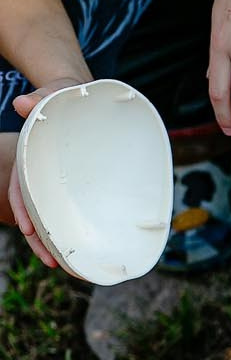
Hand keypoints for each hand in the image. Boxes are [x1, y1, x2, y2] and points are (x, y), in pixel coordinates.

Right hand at [9, 76, 91, 266]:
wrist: (81, 96)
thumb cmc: (65, 96)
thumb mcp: (53, 93)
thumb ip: (41, 98)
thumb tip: (23, 104)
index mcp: (30, 157)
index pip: (20, 189)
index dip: (23, 210)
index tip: (27, 229)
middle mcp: (39, 173)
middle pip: (35, 212)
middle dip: (41, 240)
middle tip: (53, 262)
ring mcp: (55, 180)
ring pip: (51, 218)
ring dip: (56, 243)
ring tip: (67, 266)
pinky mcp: (71, 184)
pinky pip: (67, 211)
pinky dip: (71, 230)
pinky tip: (80, 248)